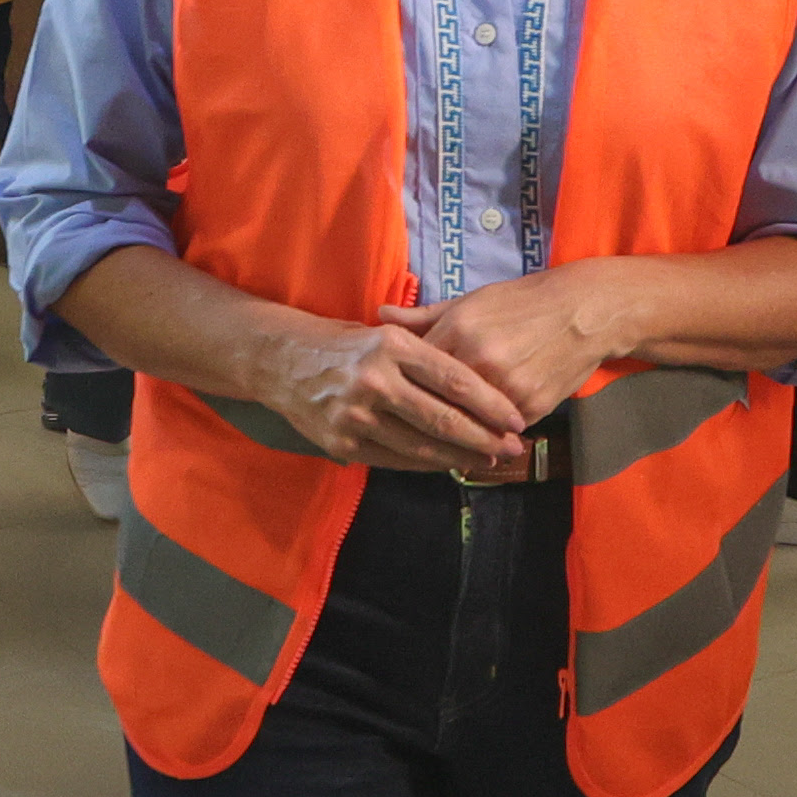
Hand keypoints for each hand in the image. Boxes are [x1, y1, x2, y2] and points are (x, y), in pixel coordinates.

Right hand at [257, 310, 529, 472]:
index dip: (490, 404)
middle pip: (443, 418)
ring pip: (421, 445)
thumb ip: (427, 352)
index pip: (454, 380)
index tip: (516, 418)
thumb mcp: (385, 331)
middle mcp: (375, 379)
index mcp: (391, 344)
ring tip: (488, 460)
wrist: (280, 360)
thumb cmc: (345, 344)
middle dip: (485, 437)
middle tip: (514, 448)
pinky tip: (449, 464)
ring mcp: (356, 414)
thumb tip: (482, 383)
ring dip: (461, 457)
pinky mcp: (342, 442)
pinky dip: (426, 464)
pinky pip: (395, 459)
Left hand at [399, 263, 625, 431]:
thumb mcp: (471, 301)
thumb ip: (424, 316)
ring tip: (434, 441)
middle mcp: (480, 361)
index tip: (391, 395)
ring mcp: (507, 387)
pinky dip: (486, 433)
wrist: (583, 311)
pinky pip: (498, 429)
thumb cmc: (522, 302)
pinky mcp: (531, 407)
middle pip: (436, 403)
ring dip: (452, 434)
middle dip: (419, 417)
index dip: (401, 385)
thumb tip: (381, 315)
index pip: (414, 370)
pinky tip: (476, 439)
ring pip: (467, 423)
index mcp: (459, 330)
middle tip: (402, 428)